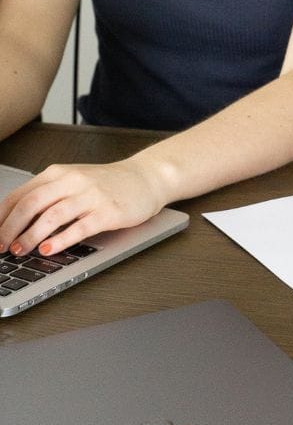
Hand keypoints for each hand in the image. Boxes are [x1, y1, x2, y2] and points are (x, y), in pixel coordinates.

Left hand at [0, 159, 166, 256]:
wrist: (146, 177)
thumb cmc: (108, 183)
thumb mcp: (73, 181)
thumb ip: (47, 195)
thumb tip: (15, 222)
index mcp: (58, 173)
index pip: (20, 194)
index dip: (2, 217)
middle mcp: (72, 181)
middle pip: (31, 204)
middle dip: (11, 229)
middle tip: (1, 247)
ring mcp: (91, 195)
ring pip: (52, 216)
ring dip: (31, 236)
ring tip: (20, 251)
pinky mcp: (108, 211)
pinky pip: (79, 228)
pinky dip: (61, 240)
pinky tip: (49, 249)